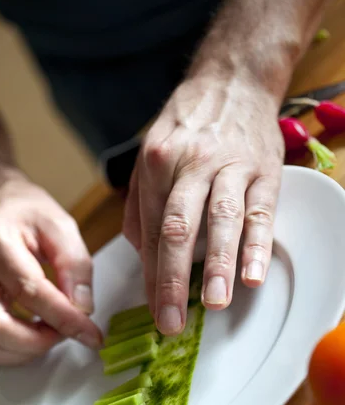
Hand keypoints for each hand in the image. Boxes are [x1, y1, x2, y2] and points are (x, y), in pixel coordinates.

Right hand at [0, 176, 101, 365]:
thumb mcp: (61, 225)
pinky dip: (6, 351)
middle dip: (38, 342)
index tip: (90, 333)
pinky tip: (30, 336)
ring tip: (50, 333)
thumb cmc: (26, 212)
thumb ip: (76, 264)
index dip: (64, 318)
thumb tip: (82, 308)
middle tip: (67, 332)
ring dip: (23, 351)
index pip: (30, 291)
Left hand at [123, 75, 283, 334]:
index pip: (150, 229)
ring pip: (221, 221)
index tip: (153, 309)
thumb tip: (141, 252)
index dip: (151, 274)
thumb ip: (140, 204)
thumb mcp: (149, 154)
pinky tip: (254, 274)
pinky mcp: (263, 170)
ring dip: (218, 266)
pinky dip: (257, 244)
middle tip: (172, 321)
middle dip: (173, 279)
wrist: (232, 83)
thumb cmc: (187, 126)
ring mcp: (230, 167)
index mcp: (157, 164)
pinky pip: (259, 211)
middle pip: (178, 228)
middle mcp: (191, 165)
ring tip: (215, 304)